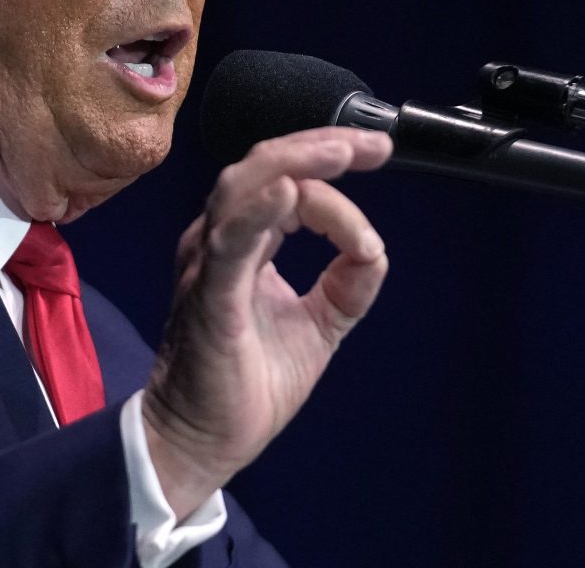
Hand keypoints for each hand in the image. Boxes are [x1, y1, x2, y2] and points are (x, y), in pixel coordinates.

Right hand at [141, 126, 392, 516]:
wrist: (204, 440)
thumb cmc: (248, 383)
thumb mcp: (319, 324)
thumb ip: (347, 284)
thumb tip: (373, 249)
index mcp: (243, 242)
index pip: (286, 179)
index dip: (330, 165)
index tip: (379, 168)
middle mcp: (219, 240)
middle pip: (263, 165)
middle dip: (320, 145)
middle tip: (374, 144)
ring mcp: (209, 264)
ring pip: (243, 187)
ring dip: (295, 164)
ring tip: (342, 153)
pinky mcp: (209, 297)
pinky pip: (231, 243)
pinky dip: (259, 211)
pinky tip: (288, 192)